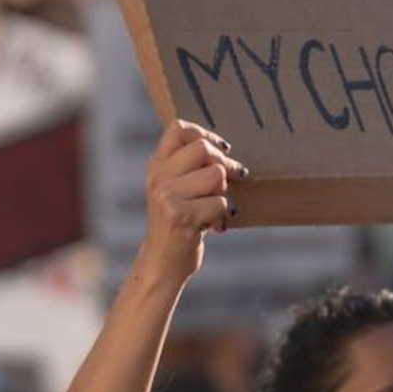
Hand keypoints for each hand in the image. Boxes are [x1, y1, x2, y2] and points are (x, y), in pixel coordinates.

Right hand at [137, 120, 247, 281]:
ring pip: (216, 175)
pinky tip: (214, 225)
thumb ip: (186, 167)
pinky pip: (220, 203)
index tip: (222, 149)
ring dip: (224, 192)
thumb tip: (221, 148)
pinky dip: (223, 215)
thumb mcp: (171, 190)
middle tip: (236, 176)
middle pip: (202, 149)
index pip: (178, 129)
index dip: (205, 133)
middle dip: (225, 163)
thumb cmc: (175, 225)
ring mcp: (168, 197)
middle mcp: (159, 179)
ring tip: (215, 206)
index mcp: (156, 167)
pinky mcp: (182, 217)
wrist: (162, 262)